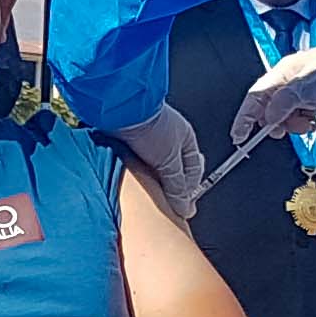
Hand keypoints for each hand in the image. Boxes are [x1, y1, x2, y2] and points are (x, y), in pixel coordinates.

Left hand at [106, 101, 209, 218]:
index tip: (182, 206)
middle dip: (168, 186)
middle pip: (172, 169)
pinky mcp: (130, 139)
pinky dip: (136, 173)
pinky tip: (132, 180)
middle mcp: (168, 136)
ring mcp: (148, 138)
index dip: (188, 189)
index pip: (193, 170)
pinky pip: (136, 162)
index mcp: (186, 137)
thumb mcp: (170, 162)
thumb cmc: (150, 124)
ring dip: (150, 180)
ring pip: (153, 167)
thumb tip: (184, 207)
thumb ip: (177, 186)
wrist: (122, 108)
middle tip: (164, 204)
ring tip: (146, 193)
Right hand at [228, 34, 315, 150]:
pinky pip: (301, 114)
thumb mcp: (309, 86)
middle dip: (273, 123)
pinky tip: (313, 120)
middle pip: (269, 108)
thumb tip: (269, 119)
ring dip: (292, 124)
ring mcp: (304, 89)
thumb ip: (285, 102)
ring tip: (306, 124)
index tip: (239, 136)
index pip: (255, 97)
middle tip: (283, 132)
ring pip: (285, 114)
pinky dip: (303, 122)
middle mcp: (291, 81)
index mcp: (283, 73)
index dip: (245, 117)